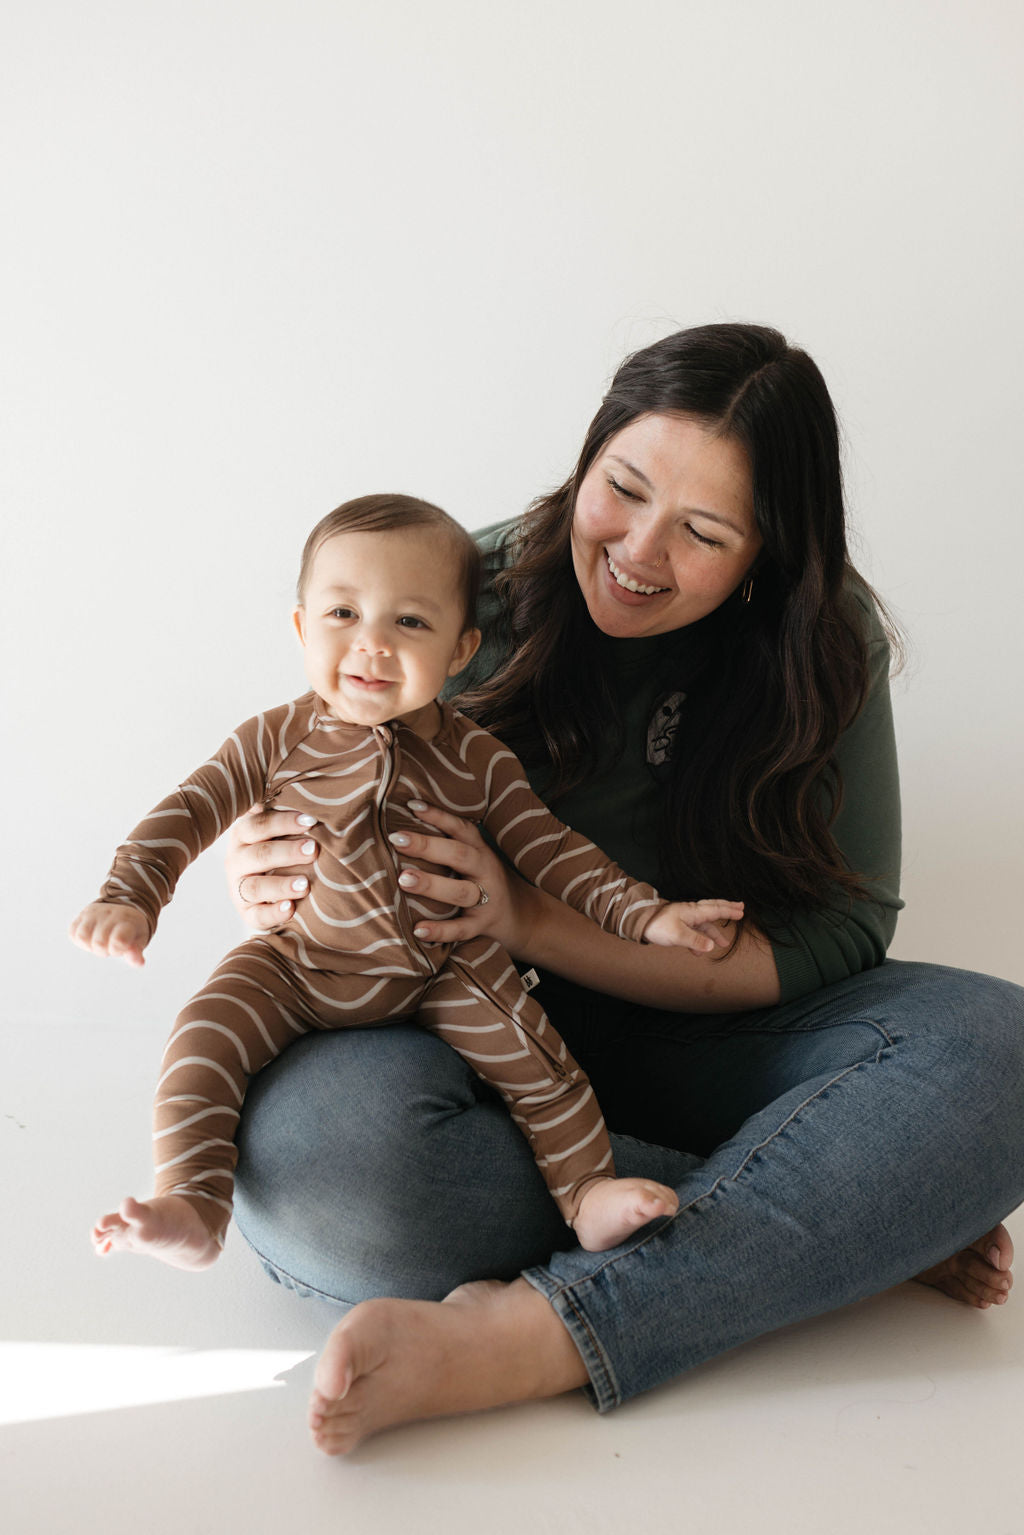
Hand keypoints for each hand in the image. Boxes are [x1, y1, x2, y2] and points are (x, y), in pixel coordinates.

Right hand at [69, 902, 150, 967]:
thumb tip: (138, 963)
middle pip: (98, 943)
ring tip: (100, 943)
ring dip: (90, 946)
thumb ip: (136, 953)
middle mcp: (110, 913)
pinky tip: (91, 939)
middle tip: (110, 946)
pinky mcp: (82, 914)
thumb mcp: (139, 940)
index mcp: (128, 921)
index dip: (116, 950)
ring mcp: (95, 912)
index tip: (121, 948)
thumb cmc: (131, 929)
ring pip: (82, 936)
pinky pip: (73, 932)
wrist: (124, 908)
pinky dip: (80, 941)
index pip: (118, 940)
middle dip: (104, 951)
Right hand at [226, 803, 318, 931]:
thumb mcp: (285, 829)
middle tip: (313, 849)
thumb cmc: (287, 846)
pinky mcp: (247, 912)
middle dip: (287, 852)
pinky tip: (291, 909)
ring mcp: (239, 887)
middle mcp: (237, 859)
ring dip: (281, 885)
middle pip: (259, 854)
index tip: (311, 821)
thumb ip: (293, 814)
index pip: (259, 824)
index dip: (283, 822)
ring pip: (256, 886)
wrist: (281, 886)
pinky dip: (273, 914)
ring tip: (305, 884)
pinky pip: (257, 916)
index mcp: (246, 833)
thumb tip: (318, 789)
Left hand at [388, 800, 531, 951]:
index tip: (412, 806)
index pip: (461, 829)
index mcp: (481, 851)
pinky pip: (461, 929)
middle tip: (397, 839)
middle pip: (459, 855)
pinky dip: (440, 931)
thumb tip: (404, 826)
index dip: (438, 816)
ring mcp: (486, 899)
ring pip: (460, 892)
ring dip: (432, 885)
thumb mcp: (476, 858)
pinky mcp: (482, 925)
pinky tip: (418, 930)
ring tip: (404, 879)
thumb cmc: (485, 881)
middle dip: (427, 846)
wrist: (524, 916)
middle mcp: (486, 871)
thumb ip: (450, 845)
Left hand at [643, 898, 744, 953]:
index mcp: (693, 912)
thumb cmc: (657, 925)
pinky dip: (700, 939)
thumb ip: (695, 941)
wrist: (639, 922)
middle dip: (726, 909)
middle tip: (740, 908)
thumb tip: (711, 946)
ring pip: (704, 923)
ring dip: (714, 931)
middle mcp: (691, 913)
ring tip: (723, 942)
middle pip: (713, 909)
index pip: (715, 910)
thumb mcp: (678, 935)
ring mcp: (685, 918)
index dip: (729, 911)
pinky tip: (699, 952)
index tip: (741, 912)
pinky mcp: (678, 925)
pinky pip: (694, 931)